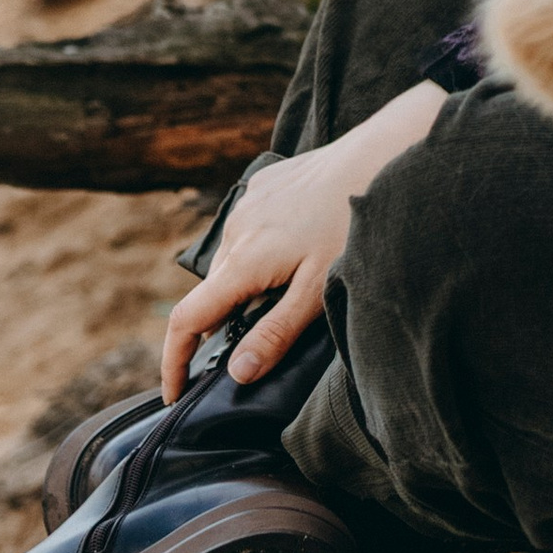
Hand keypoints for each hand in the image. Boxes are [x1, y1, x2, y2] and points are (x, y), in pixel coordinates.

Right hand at [160, 82, 445, 398]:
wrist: (378, 157)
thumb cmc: (351, 227)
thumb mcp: (317, 291)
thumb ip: (274, 334)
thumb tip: (236, 374)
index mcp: (243, 262)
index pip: (187, 321)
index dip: (174, 362)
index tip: (174, 394)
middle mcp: (235, 229)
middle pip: (213, 291)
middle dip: (224, 322)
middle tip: (257, 344)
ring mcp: (248, 202)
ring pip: (234, 258)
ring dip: (247, 281)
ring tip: (293, 287)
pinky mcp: (266, 183)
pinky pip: (252, 227)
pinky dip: (263, 247)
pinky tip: (301, 245)